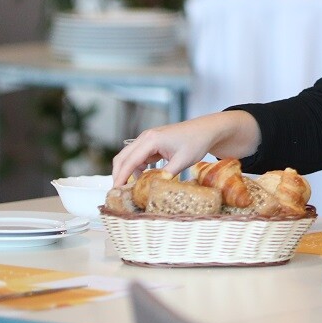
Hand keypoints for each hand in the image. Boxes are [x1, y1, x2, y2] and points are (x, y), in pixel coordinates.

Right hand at [110, 110, 261, 186]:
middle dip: (118, 175)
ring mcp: (148, 139)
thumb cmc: (196, 142)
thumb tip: (154, 186)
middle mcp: (145, 137)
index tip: (115, 191)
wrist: (206, 130)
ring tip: (129, 189)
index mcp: (151, 140)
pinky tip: (141, 179)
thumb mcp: (183, 160)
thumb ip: (167, 174)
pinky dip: (136, 168)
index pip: (129, 161)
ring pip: (129, 157)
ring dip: (127, 171)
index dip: (121, 177)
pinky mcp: (152, 143)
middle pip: (123, 157)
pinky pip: (138, 156)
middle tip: (118, 192)